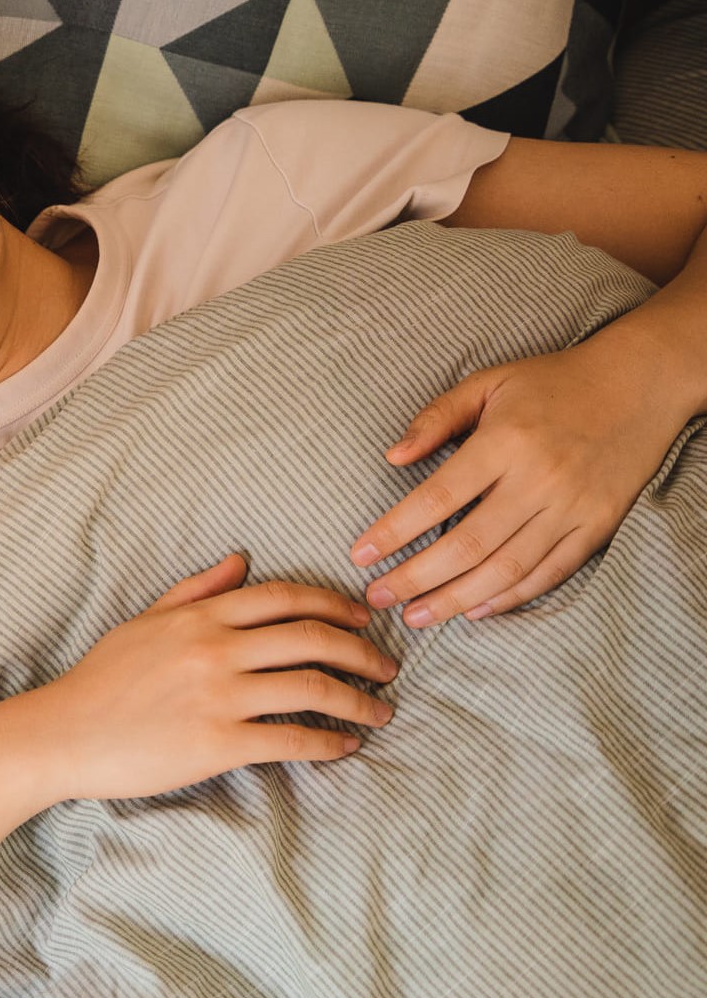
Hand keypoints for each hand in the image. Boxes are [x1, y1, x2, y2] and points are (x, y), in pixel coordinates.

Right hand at [15, 554, 397, 801]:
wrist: (64, 732)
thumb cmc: (102, 678)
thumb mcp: (145, 620)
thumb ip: (196, 589)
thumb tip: (242, 560)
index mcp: (200, 617)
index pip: (285, 597)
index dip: (335, 604)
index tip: (364, 617)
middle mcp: (216, 650)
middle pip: (312, 639)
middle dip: (363, 651)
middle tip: (387, 666)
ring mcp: (219, 697)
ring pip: (313, 689)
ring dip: (360, 701)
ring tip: (381, 711)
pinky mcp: (218, 744)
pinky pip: (292, 740)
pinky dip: (330, 743)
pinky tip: (346, 747)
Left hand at [349, 339, 694, 626]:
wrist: (638, 385)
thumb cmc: (551, 383)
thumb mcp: (488, 382)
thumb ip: (437, 418)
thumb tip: (392, 457)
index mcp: (505, 441)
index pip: (437, 498)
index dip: (394, 532)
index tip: (360, 555)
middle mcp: (539, 479)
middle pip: (468, 544)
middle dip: (416, 578)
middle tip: (377, 597)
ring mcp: (572, 506)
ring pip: (507, 568)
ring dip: (456, 599)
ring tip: (416, 616)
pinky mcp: (598, 525)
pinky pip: (550, 573)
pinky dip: (510, 596)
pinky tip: (474, 609)